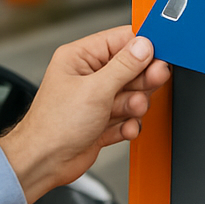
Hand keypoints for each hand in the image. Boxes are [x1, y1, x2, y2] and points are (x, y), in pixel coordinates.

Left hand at [0, 26, 172, 203]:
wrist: (44, 163)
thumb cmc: (54, 125)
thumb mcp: (95, 89)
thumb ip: (124, 66)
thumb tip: (144, 46)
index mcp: (79, 58)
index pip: (119, 40)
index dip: (142, 46)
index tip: (160, 53)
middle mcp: (87, 76)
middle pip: (130, 68)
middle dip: (143, 78)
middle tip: (155, 79)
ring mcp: (95, 100)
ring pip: (131, 95)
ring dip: (135, 104)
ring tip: (132, 109)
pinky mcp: (101, 123)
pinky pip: (126, 118)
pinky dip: (128, 124)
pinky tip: (125, 127)